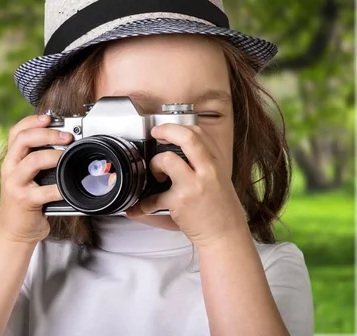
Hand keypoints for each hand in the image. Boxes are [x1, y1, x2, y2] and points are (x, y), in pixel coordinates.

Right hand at [0, 114, 71, 244]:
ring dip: (53, 155)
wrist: (14, 231)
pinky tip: (68, 186)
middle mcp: (10, 168)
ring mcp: (16, 184)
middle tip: (67, 136)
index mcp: (12, 160)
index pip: (17, 131)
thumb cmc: (26, 201)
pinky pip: (45, 190)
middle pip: (24, 140)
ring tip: (67, 156)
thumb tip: (65, 142)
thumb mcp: (26, 176)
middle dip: (47, 134)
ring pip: (32, 160)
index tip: (49, 118)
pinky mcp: (25, 200)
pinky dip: (60, 187)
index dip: (32, 121)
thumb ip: (37, 160)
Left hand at [126, 123, 248, 248]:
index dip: (178, 127)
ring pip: (167, 160)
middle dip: (166, 130)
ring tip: (156, 176)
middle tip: (155, 134)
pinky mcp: (180, 202)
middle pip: (187, 138)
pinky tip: (139, 208)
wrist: (225, 236)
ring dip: (154, 165)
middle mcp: (207, 171)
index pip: (198, 132)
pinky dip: (143, 205)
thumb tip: (180, 147)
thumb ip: (203, 162)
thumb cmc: (221, 209)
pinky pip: (153, 198)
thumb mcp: (219, 179)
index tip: (165, 130)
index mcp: (216, 163)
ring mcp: (194, 185)